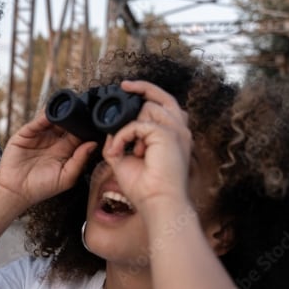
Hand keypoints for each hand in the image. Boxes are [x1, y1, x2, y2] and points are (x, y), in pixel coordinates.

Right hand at [0, 113, 97, 209]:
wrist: (16, 191)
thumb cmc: (41, 188)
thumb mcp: (67, 177)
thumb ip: (80, 160)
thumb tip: (93, 144)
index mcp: (66, 151)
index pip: (78, 135)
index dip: (85, 127)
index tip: (93, 121)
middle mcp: (54, 141)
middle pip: (66, 124)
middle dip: (73, 116)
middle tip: (81, 109)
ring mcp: (40, 136)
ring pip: (52, 120)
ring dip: (59, 113)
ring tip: (66, 109)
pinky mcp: (26, 134)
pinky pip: (36, 122)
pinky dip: (43, 117)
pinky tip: (49, 115)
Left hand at [102, 80, 192, 213]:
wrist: (159, 203)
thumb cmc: (147, 188)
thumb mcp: (126, 160)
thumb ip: (119, 142)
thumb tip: (110, 130)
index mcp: (173, 136)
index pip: (164, 106)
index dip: (147, 95)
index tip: (127, 90)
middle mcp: (179, 131)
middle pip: (163, 97)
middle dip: (143, 88)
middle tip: (124, 85)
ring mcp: (176, 131)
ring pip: (147, 108)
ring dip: (127, 127)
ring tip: (124, 148)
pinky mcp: (167, 134)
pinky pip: (136, 125)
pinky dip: (123, 136)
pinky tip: (121, 151)